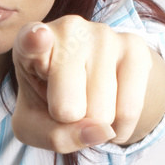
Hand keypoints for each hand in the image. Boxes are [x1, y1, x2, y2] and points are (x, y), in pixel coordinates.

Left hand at [11, 16, 164, 151]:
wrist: (87, 88)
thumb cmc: (49, 102)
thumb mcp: (34, 126)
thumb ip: (54, 135)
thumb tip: (101, 131)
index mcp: (29, 43)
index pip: (31, 40)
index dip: (35, 41)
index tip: (38, 38)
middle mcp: (67, 29)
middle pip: (68, 109)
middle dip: (71, 123)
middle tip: (68, 105)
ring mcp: (103, 35)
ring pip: (101, 114)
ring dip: (96, 125)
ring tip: (88, 104)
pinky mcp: (134, 47)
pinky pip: (129, 110)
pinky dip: (119, 129)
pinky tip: (111, 117)